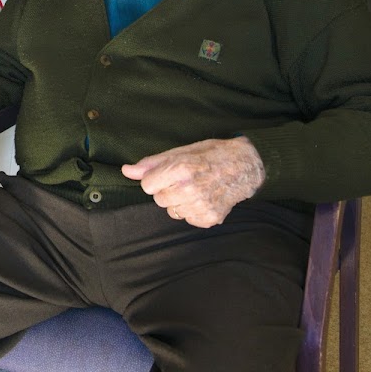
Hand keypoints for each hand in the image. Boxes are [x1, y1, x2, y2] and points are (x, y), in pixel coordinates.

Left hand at [121, 137, 264, 227]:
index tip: (168, 173)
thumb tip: (126, 171)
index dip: (155, 179)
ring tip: (195, 188)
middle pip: (158, 199)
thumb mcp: (180, 152)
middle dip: (167, 190)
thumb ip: (151, 164)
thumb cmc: (210, 155)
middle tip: (184, 180)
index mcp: (181, 169)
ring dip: (179, 202)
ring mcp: (201, 206)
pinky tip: (204, 198)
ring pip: (172, 211)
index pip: (147, 185)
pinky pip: (187, 219)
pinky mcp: (210, 218)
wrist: (244, 166)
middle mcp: (190, 189)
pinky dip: (193, 211)